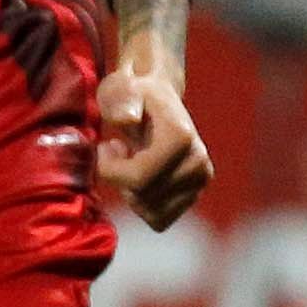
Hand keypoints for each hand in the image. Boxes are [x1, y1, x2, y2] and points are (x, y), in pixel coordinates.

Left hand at [97, 64, 212, 228]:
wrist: (158, 99)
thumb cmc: (132, 93)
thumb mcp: (119, 88)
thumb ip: (120, 100)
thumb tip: (128, 119)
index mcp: (181, 137)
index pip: (139, 178)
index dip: (110, 169)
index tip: (106, 146)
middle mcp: (198, 162)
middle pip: (144, 197)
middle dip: (121, 180)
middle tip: (118, 151)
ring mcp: (200, 180)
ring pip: (152, 212)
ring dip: (132, 193)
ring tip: (132, 162)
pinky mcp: (195, 194)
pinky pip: (160, 219)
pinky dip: (144, 204)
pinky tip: (142, 176)